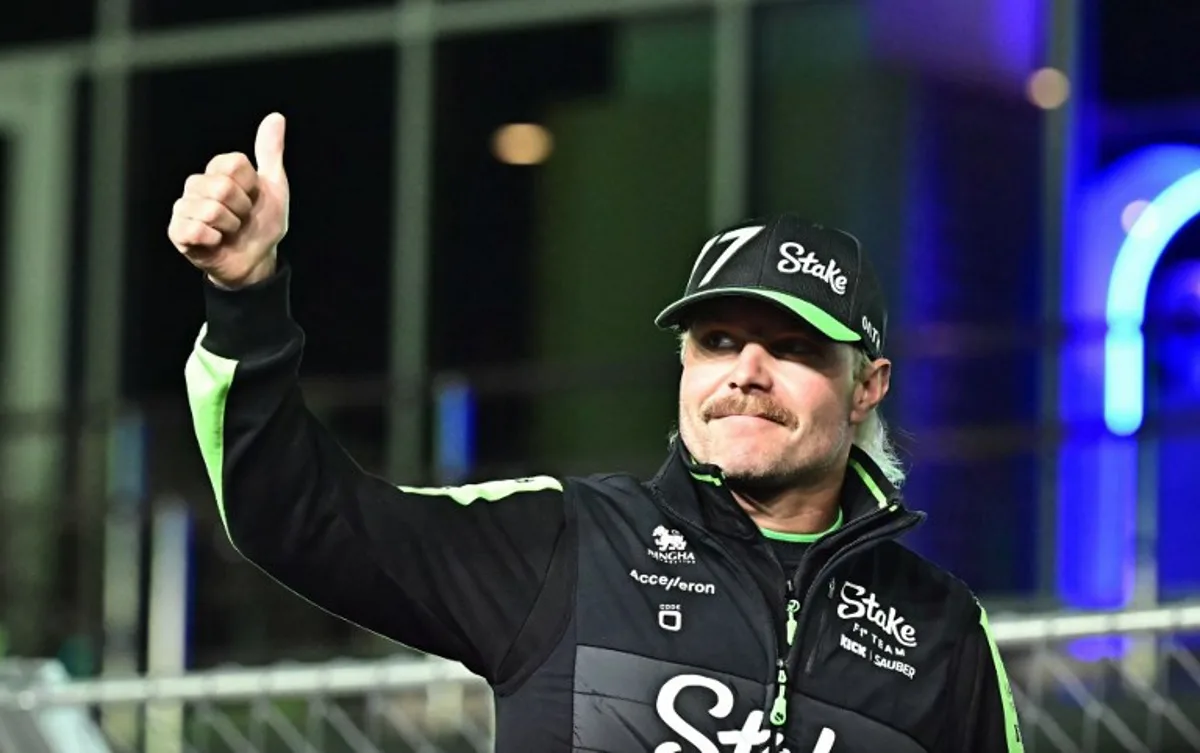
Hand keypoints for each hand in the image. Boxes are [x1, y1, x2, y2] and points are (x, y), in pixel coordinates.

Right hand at [168, 112, 289, 288]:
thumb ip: (271, 152)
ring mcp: (185, 207)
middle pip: (222, 187)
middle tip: (242, 218)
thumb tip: (276, 117)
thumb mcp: (274, 187)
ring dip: (230, 226)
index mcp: (218, 171)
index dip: (252, 187)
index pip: (234, 164)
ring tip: (229, 230)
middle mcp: (197, 185)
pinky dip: (214, 239)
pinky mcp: (177, 231)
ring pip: (210, 209)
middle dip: (242, 209)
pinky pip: (195, 229)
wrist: (256, 260)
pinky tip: (215, 241)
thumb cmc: (262, 224)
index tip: (253, 199)